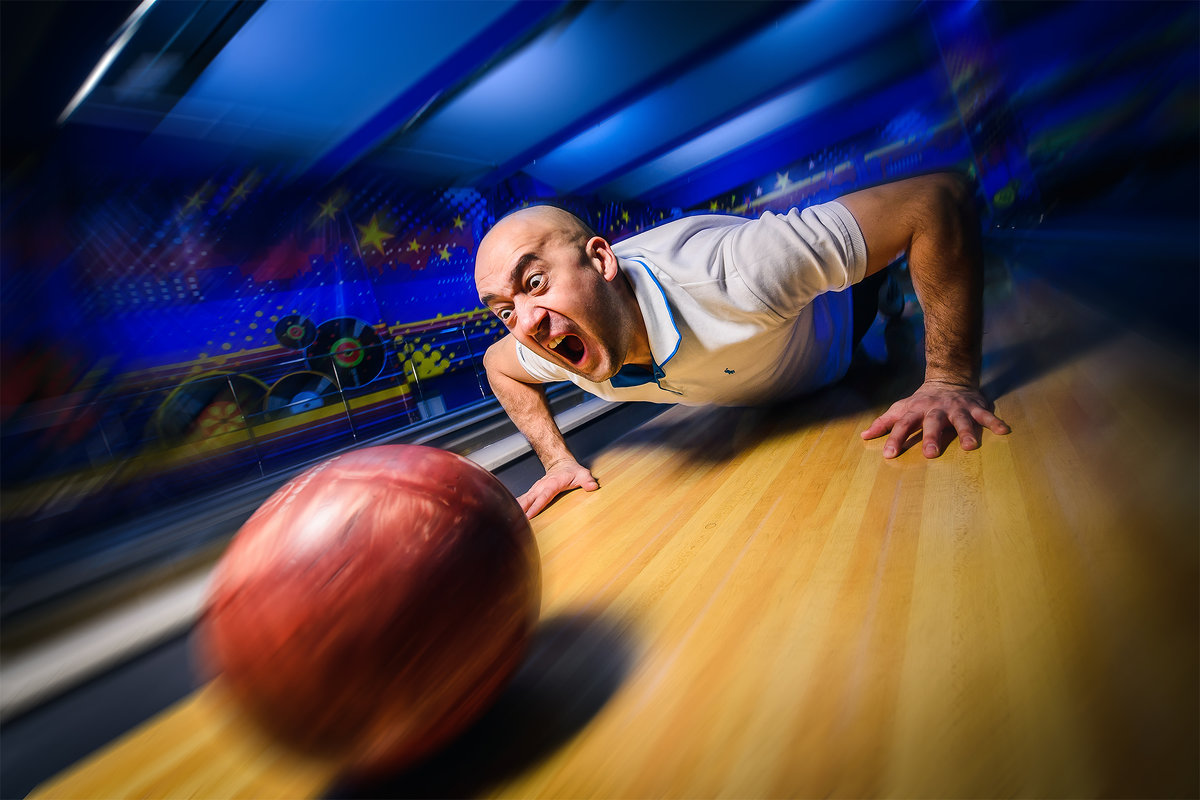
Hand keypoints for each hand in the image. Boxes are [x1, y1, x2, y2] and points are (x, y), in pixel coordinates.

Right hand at [517, 459, 599, 517]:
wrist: (561, 463)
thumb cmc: (572, 471)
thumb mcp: (582, 474)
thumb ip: (587, 480)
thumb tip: (593, 486)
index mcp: (552, 484)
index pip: (543, 497)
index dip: (536, 506)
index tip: (528, 515)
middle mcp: (541, 486)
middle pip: (529, 499)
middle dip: (521, 510)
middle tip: (514, 521)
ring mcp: (536, 488)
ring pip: (524, 499)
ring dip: (516, 508)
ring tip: (509, 520)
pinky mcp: (533, 491)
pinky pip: (524, 499)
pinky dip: (517, 506)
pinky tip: (511, 514)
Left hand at [861, 380, 1009, 458]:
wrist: (949, 379)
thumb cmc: (921, 401)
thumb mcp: (901, 409)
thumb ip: (884, 423)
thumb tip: (863, 436)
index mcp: (916, 410)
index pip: (902, 425)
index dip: (895, 438)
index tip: (888, 455)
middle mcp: (936, 409)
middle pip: (932, 422)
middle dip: (931, 437)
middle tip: (930, 454)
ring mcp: (957, 407)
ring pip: (962, 419)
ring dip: (966, 432)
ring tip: (970, 447)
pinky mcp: (975, 407)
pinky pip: (986, 415)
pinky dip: (994, 422)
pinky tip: (1003, 431)